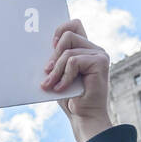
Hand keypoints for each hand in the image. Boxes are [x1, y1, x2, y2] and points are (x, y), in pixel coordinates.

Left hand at [41, 20, 112, 141]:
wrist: (83, 117)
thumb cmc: (70, 97)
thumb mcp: (59, 74)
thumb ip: (56, 59)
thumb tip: (39, 46)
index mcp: (85, 49)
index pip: (74, 24)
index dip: (60, 29)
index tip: (51, 45)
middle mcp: (94, 49)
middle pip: (68, 35)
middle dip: (54, 55)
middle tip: (46, 72)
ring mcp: (99, 54)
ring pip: (68, 51)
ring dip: (56, 70)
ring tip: (51, 85)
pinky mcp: (101, 62)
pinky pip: (73, 61)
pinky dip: (64, 76)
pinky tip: (61, 88)